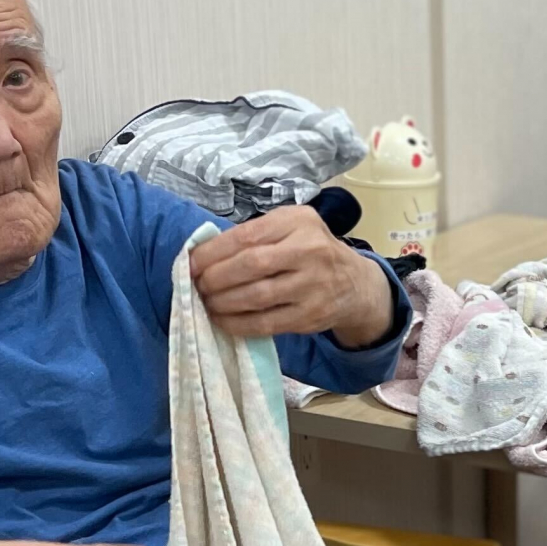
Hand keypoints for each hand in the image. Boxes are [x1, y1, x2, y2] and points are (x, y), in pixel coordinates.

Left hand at [190, 207, 393, 344]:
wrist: (354, 284)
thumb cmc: (311, 250)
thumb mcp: (292, 227)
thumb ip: (256, 233)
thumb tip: (204, 253)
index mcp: (299, 222)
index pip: (247, 236)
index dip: (213, 252)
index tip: (192, 263)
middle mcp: (309, 251)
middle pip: (251, 265)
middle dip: (216, 278)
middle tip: (198, 285)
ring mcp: (313, 286)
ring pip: (257, 296)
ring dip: (223, 302)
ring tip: (206, 302)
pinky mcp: (311, 316)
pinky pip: (266, 323)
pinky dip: (238, 323)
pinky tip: (223, 320)